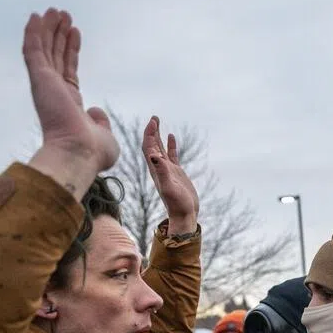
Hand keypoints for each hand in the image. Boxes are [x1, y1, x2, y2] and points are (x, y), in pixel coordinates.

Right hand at [22, 9, 118, 184]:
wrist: (79, 153)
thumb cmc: (93, 152)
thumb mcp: (104, 135)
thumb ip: (100, 121)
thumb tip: (95, 111)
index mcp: (69, 104)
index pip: (68, 70)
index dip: (71, 50)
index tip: (75, 32)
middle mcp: (55, 93)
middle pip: (56, 56)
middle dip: (59, 35)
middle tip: (63, 15)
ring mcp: (46, 85)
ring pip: (45, 49)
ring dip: (49, 29)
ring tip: (57, 10)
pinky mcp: (40, 79)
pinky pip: (34, 50)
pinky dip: (34, 33)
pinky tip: (38, 17)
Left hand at [144, 116, 198, 233]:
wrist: (184, 214)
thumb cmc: (177, 203)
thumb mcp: (169, 187)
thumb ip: (162, 172)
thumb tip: (154, 156)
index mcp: (155, 169)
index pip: (148, 147)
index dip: (148, 134)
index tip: (153, 122)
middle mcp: (158, 168)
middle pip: (151, 145)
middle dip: (151, 131)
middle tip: (155, 117)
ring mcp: (167, 169)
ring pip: (160, 148)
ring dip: (158, 135)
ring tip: (158, 122)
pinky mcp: (176, 172)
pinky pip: (171, 155)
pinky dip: (170, 145)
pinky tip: (171, 136)